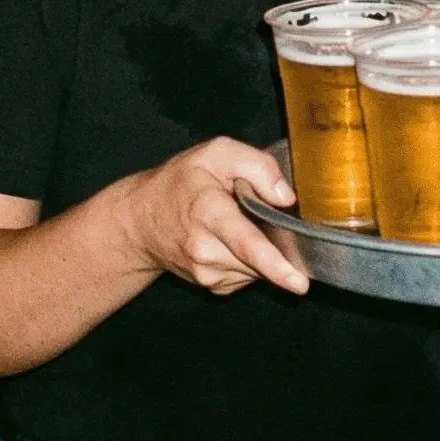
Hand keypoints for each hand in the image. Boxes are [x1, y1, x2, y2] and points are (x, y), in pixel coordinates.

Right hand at [117, 138, 307, 296]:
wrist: (141, 221)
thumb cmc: (181, 182)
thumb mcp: (217, 153)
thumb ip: (257, 165)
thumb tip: (286, 197)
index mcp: (208, 211)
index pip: (246, 243)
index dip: (275, 264)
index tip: (297, 282)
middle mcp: (206, 249)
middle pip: (261, 257)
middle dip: (275, 242)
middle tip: (255, 215)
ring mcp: (207, 273)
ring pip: (259, 268)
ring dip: (263, 249)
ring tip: (236, 223)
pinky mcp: (214, 286)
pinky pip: (250, 274)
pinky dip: (250, 259)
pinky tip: (231, 240)